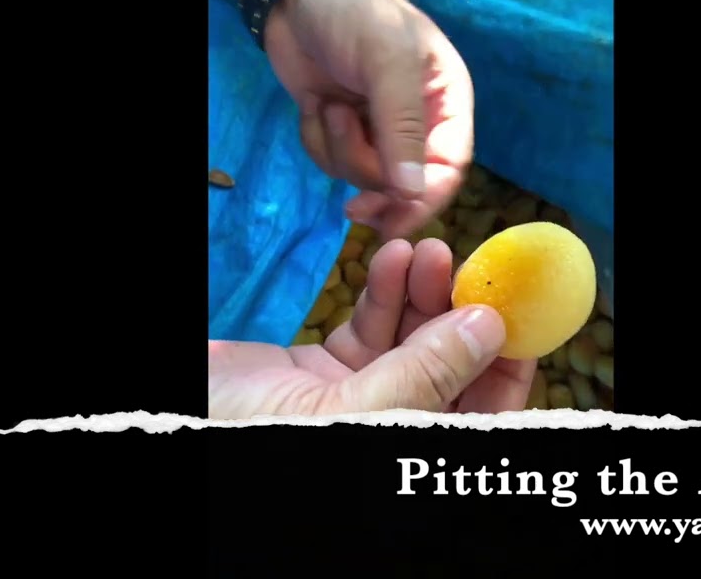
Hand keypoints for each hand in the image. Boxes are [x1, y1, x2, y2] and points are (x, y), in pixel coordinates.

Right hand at [208, 238, 535, 418]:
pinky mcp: (324, 370)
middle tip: (465, 262)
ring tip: (425, 249)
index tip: (517, 307)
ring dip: (424, 292)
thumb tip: (488, 328)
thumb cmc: (255, 435)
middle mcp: (392, 426)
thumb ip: (423, 373)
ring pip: (412, 338)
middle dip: (461, 312)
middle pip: (451, 368)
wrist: (183, 415)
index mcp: (408, 451)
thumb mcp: (349, 411)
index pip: (483, 413)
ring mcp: (358, 398)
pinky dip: (383, 290)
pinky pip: (369, 326)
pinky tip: (392, 257)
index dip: (507, 362)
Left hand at [264, 0, 473, 240]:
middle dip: (372, 179)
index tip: (395, 225)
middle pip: (405, 183)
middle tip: (351, 205)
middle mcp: (419, 121)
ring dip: (340, 150)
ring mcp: (377, 127)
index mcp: (447, 102)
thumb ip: (402, 126)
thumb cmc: (357, 13)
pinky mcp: (341, 129)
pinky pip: (332, 162)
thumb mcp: (387, 61)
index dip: (425, 202)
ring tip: (330, 106)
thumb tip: (413, 191)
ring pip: (364, 175)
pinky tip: (315, 106)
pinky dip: (318, 142)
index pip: (450, 168)